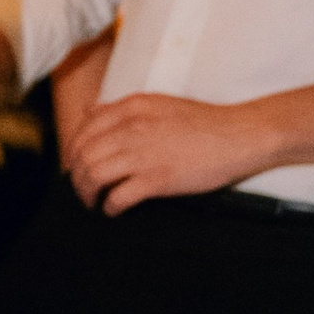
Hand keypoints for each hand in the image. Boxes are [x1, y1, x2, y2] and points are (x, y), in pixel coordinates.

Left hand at [71, 90, 266, 213]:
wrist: (240, 135)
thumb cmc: (203, 122)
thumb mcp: (158, 103)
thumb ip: (122, 108)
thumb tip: (90, 111)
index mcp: (131, 107)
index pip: (83, 131)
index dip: (73, 153)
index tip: (75, 166)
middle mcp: (132, 128)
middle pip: (83, 155)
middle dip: (77, 177)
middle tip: (82, 190)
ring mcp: (143, 153)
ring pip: (94, 176)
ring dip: (88, 194)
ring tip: (94, 202)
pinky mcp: (157, 178)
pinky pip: (118, 196)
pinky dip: (110, 206)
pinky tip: (113, 210)